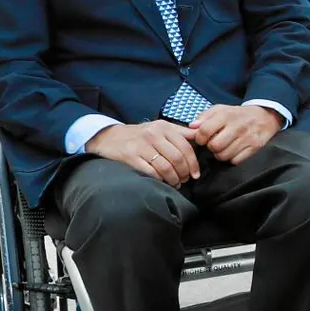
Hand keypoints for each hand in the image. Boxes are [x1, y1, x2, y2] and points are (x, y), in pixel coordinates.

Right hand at [86, 120, 200, 185]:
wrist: (109, 137)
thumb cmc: (140, 135)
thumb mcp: (160, 128)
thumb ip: (180, 132)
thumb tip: (201, 136)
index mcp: (164, 127)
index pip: (186, 147)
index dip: (193, 163)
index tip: (196, 174)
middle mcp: (153, 134)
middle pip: (177, 158)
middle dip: (184, 173)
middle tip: (185, 180)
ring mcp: (141, 145)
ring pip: (166, 167)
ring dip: (173, 179)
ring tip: (175, 183)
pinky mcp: (130, 156)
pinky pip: (151, 172)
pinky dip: (160, 180)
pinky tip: (162, 182)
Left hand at [189, 104, 280, 164]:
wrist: (265, 116)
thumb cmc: (238, 115)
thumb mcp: (221, 110)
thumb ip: (204, 117)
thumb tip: (192, 127)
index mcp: (226, 115)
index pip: (205, 131)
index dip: (199, 138)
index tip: (202, 139)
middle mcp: (237, 127)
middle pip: (214, 146)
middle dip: (211, 147)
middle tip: (214, 143)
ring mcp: (247, 138)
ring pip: (224, 155)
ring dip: (221, 154)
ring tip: (224, 147)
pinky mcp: (255, 147)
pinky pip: (236, 161)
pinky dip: (232, 158)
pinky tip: (233, 151)